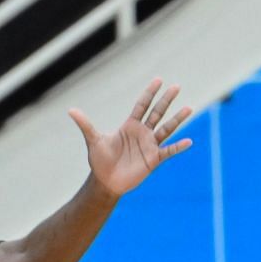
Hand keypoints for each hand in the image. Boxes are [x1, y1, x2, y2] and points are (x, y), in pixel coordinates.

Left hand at [70, 79, 194, 196]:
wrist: (106, 181)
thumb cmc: (100, 160)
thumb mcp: (93, 140)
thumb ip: (86, 125)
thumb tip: (70, 110)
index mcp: (129, 125)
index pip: (142, 105)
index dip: (150, 93)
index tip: (159, 80)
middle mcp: (142, 133)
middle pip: (157, 112)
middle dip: (167, 100)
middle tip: (177, 86)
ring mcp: (150, 145)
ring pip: (167, 129)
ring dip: (177, 119)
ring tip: (189, 108)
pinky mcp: (154, 159)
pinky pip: (168, 151)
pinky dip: (178, 147)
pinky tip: (188, 141)